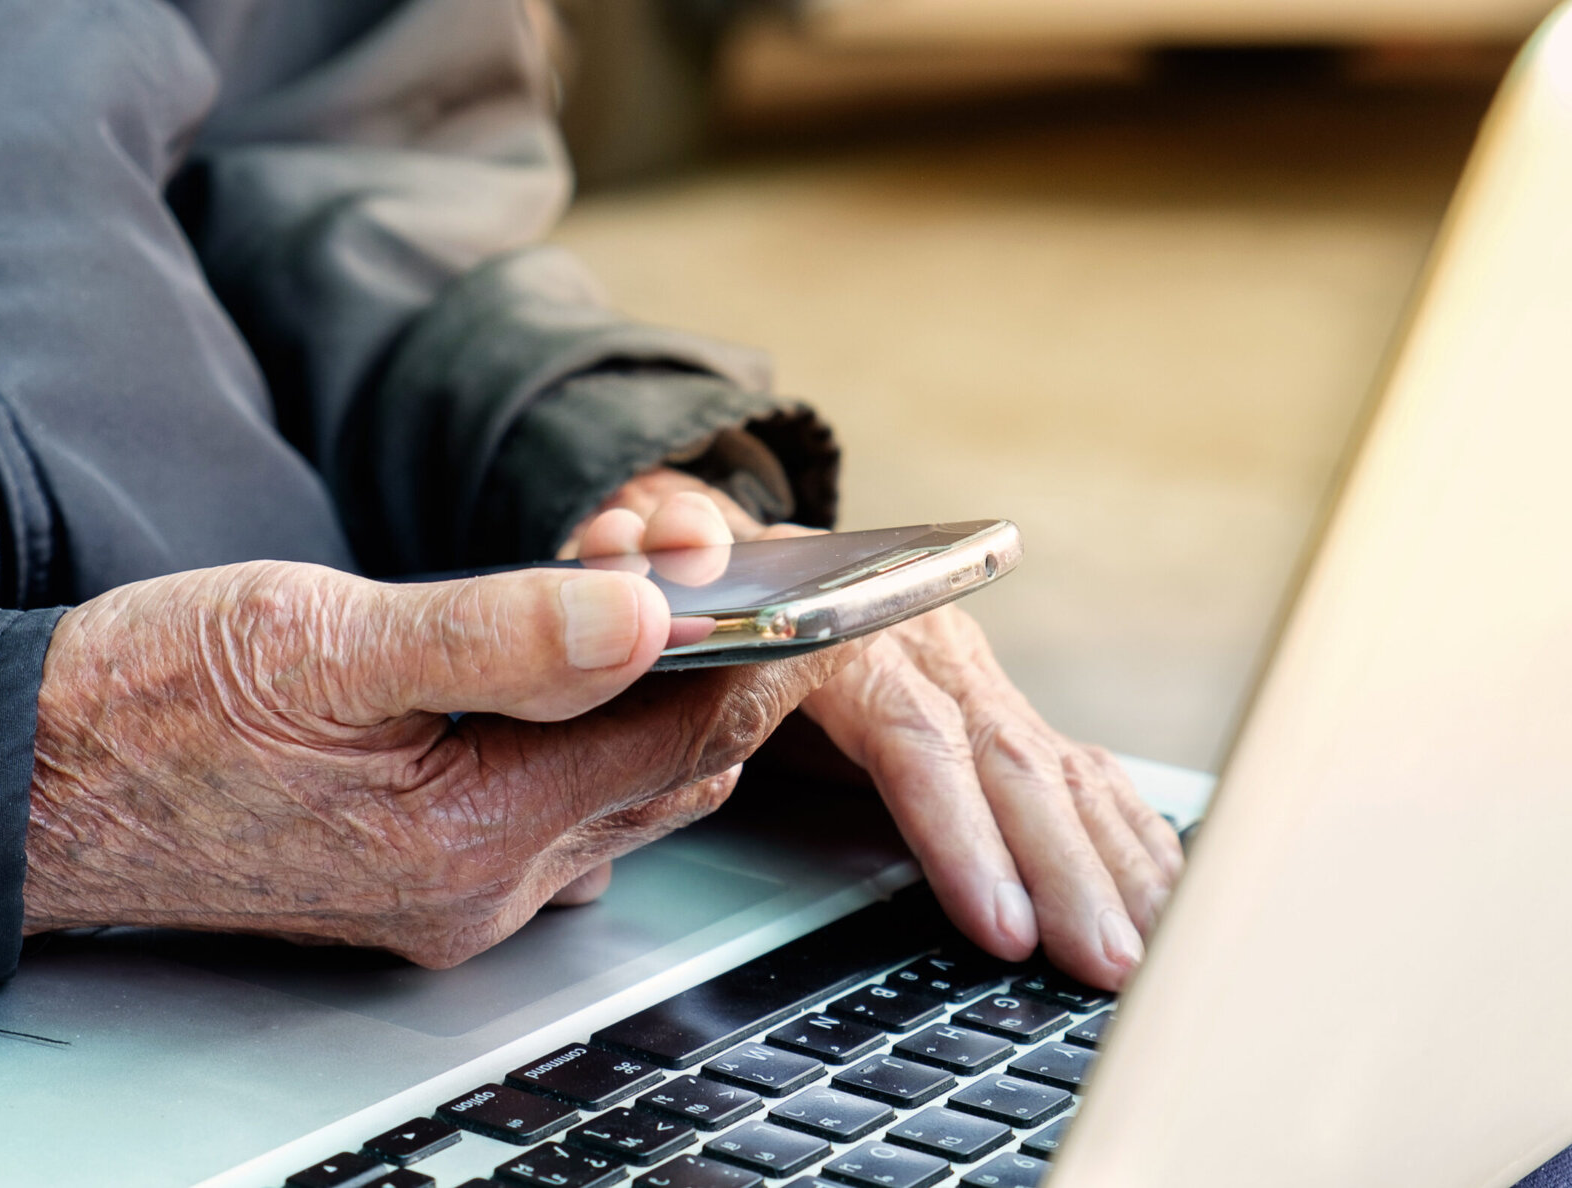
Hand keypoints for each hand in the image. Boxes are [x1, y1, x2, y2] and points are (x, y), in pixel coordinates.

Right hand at [24, 559, 858, 965]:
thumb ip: (495, 632)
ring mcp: (453, 894)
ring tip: (659, 597)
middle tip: (729, 564)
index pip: (681, 738)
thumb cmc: (153, 702)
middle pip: (665, 773)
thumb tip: (646, 613)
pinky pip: (555, 809)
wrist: (32, 783)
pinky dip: (591, 736)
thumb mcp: (322, 637)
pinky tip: (578, 672)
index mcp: (474, 830)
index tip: (799, 573)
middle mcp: (484, 886)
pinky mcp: (419, 877)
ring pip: (615, 793)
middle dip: (718, 666)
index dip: (757, 648)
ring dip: (655, 699)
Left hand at [568, 470, 1184, 990]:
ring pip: (1060, 774)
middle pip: (1010, 764)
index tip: (998, 921)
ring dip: (1108, 867)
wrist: (742, 550)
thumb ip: (655, 545)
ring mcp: (973, 681)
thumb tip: (672, 538)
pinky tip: (1162, 895)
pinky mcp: (994, 712)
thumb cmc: (699, 573)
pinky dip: (1126, 835)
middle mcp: (935, 649)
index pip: (917, 736)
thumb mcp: (660, 548)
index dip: (959, 830)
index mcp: (858, 623)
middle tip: (1102, 964)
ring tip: (1142, 954)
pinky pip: (1078, 775)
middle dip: (1062, 871)